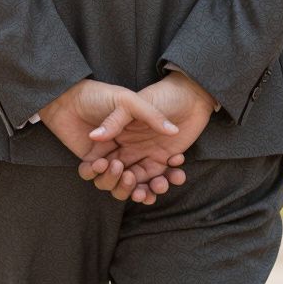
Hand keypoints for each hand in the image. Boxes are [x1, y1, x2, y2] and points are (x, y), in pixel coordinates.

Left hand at [40, 79, 180, 193]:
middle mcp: (125, 154)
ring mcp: (107, 159)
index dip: (165, 177)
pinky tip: (99, 162)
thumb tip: (174, 132)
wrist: (68, 95)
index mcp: (140, 143)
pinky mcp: (89, 161)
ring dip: (119, 183)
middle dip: (143, 189)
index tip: (173, 177)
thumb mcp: (129, 101)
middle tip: (143, 188)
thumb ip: (151, 116)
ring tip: (117, 166)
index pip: (155, 169)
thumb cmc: (101, 95)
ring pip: (116, 185)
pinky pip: (94, 177)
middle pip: (137, 183)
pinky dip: (97, 174)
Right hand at [92, 71, 216, 203]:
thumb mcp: (131, 103)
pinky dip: (168, 179)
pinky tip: (177, 170)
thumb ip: (114, 121)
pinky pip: (161, 177)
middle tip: (136, 182)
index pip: (102, 167)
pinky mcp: (164, 159)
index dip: (105, 174)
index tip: (116, 168)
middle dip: (126, 187)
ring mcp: (146, 156)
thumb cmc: (158, 95)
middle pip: (119, 181)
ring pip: (141, 183)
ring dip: (148, 190)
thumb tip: (93, 137)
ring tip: (160, 184)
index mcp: (115, 140)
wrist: (189, 93)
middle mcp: (128, 151)